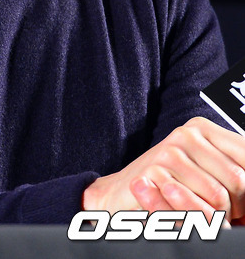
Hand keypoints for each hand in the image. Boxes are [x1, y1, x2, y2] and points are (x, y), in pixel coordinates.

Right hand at [82, 117, 244, 223]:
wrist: (118, 196)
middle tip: (222, 216)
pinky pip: (194, 206)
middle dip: (236, 208)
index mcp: (203, 129)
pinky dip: (197, 223)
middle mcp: (187, 134)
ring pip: (219, 197)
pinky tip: (187, 221)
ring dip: (216, 219)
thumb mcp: (203, 172)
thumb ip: (232, 172)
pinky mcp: (155, 171)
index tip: (242, 205)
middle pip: (239, 181)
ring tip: (202, 219)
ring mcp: (169, 151)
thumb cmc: (169, 188)